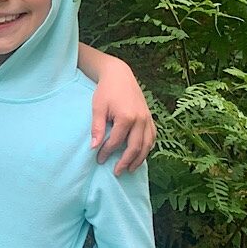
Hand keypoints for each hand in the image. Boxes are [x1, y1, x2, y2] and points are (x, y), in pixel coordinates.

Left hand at [90, 60, 156, 174]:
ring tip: (130, 169)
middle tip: (117, 172)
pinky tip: (141, 155)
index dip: (107, 153)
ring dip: (139, 158)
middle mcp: (140, 119)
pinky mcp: (149, 117)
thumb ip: (97, 128)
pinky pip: (152, 136)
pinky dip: (148, 147)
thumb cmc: (106, 91)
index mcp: (126, 117)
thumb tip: (93, 147)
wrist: (119, 75)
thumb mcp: (97, 108)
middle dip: (126, 162)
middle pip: (135, 147)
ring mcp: (147, 118)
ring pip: (147, 144)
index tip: (99, 160)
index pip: (117, 142)